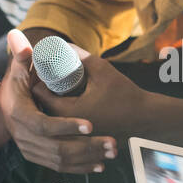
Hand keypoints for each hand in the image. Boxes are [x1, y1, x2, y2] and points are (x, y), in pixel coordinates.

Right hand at [0, 29, 114, 172]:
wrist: (8, 108)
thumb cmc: (19, 84)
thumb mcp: (22, 71)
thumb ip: (21, 55)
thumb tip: (20, 34)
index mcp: (20, 116)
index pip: (46, 125)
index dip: (68, 125)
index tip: (91, 123)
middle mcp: (22, 138)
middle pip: (59, 149)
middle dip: (89, 147)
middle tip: (113, 143)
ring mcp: (30, 151)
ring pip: (63, 161)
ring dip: (89, 159)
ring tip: (112, 152)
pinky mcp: (39, 159)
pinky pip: (62, 168)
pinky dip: (81, 169)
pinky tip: (99, 167)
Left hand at [32, 52, 152, 140]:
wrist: (145, 119)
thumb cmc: (125, 95)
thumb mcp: (102, 69)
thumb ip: (81, 56)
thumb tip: (61, 45)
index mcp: (67, 111)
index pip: (38, 93)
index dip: (38, 78)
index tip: (44, 67)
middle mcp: (66, 127)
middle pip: (41, 104)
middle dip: (44, 88)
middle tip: (50, 73)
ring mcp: (73, 135)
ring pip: (52, 114)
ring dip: (52, 100)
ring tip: (59, 84)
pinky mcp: (81, 138)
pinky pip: (63, 123)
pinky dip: (63, 110)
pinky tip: (71, 97)